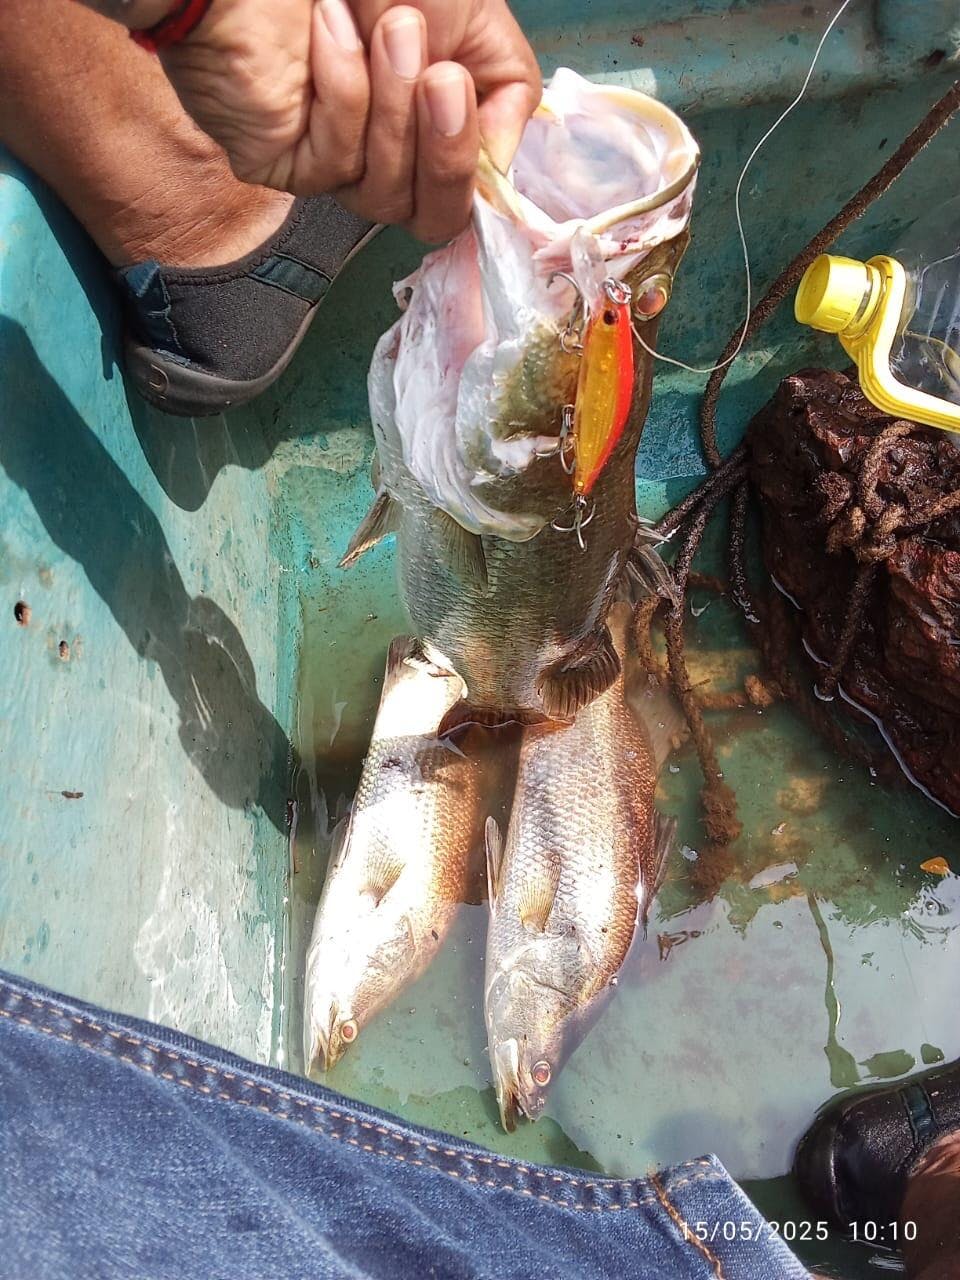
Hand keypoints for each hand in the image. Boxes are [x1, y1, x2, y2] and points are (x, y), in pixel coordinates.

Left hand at [148, 0, 539, 240]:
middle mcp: (388, 161)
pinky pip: (336, 162)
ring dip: (392, 106)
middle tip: (440, 76)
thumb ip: (507, 92)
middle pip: (434, 217)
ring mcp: (338, 168)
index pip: (466, 197)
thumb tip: (499, 159)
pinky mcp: (288, 166)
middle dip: (444, 150)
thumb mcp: (473, 16)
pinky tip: (330, 30)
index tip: (462, 92)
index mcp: (433, 131)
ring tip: (385, 26)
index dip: (472, 163)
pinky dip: (343, 90)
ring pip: (387, 194)